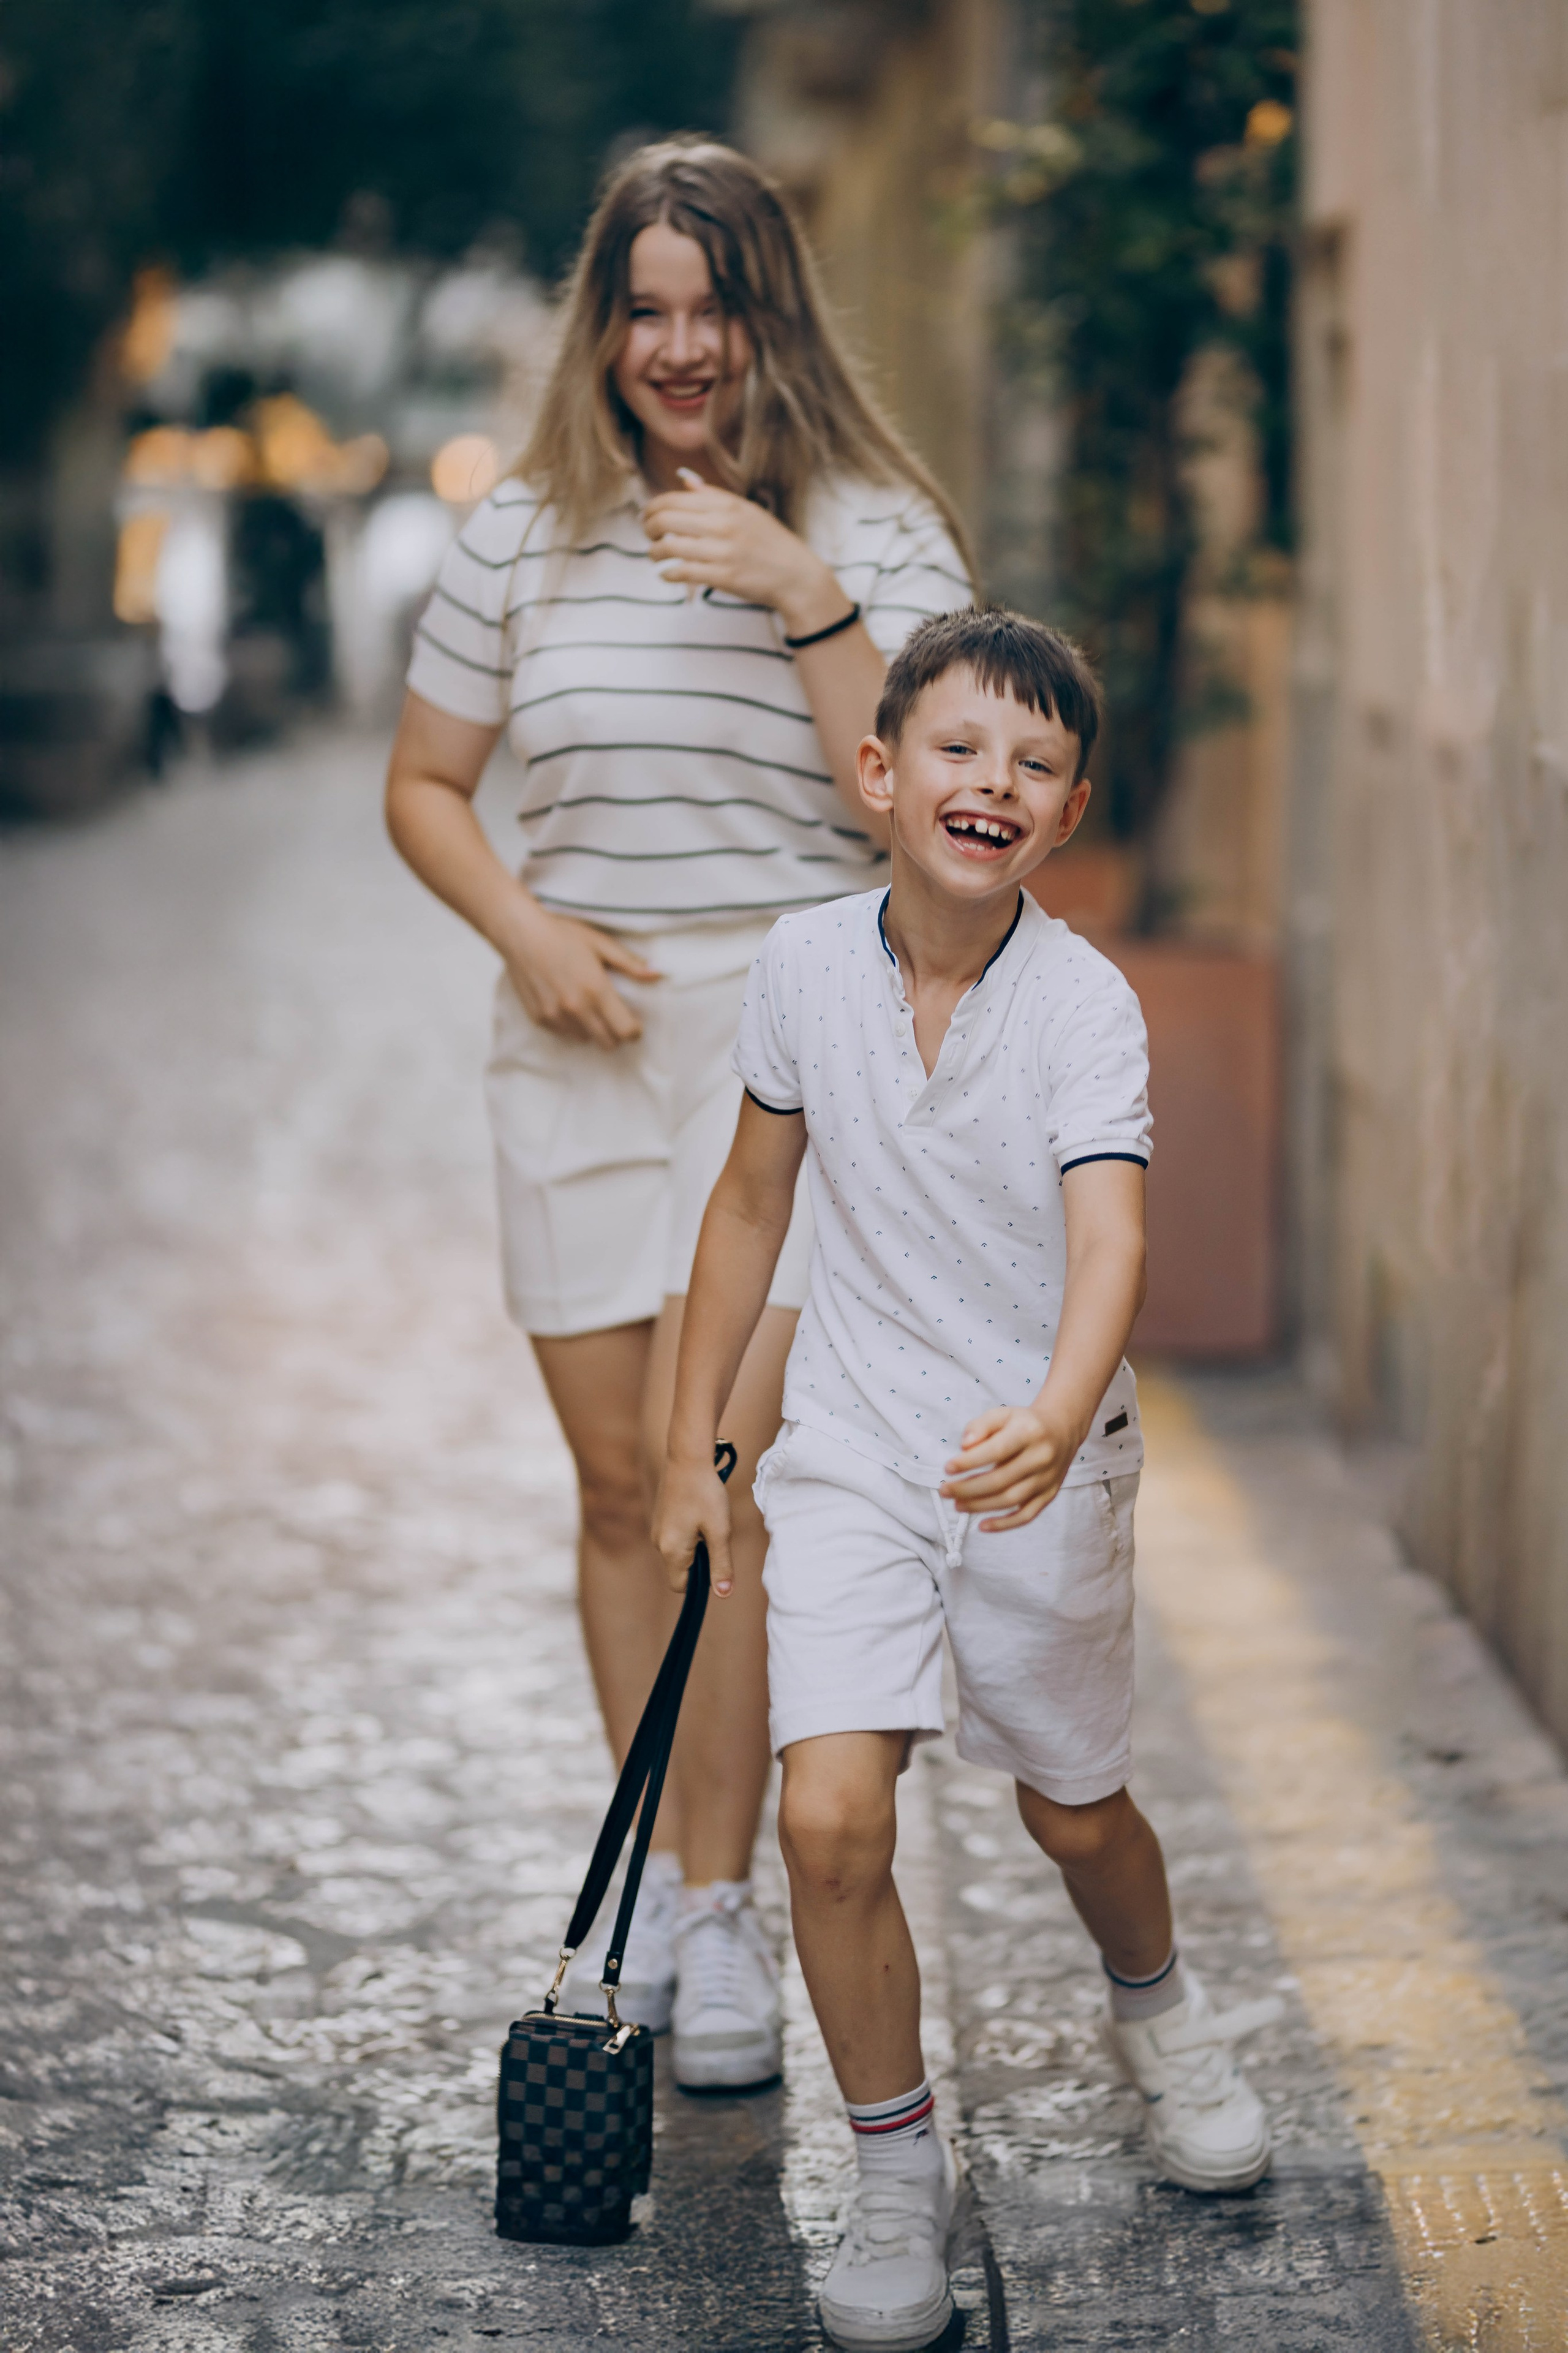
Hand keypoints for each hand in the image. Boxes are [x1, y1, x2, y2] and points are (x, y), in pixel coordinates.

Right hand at [499, 900, 660, 1049]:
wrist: (521, 934)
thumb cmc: (562, 934)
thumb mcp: (601, 944)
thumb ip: (630, 963)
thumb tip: (658, 973)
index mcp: (596, 990)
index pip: (625, 1031)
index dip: (635, 1030)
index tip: (635, 1022)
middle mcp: (577, 1008)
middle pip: (608, 1043)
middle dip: (616, 1034)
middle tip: (615, 1018)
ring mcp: (556, 1016)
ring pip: (585, 1040)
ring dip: (592, 1030)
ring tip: (588, 1006)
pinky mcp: (539, 1019)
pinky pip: (564, 1034)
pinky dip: (571, 1026)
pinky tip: (567, 1003)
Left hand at [642, 472, 846, 634]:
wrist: (796, 576)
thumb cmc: (771, 543)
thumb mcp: (747, 511)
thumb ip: (714, 496)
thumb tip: (685, 480)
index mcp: (727, 505)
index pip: (674, 499)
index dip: (652, 507)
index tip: (648, 516)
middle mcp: (723, 525)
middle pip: (666, 520)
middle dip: (649, 528)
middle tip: (649, 535)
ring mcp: (723, 552)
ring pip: (670, 548)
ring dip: (654, 552)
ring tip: (655, 555)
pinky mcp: (723, 577)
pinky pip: (682, 573)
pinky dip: (668, 574)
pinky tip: (667, 574)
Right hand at [653, 1452, 733, 1595]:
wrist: (688, 1457)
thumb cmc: (706, 1493)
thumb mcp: (720, 1531)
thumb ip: (721, 1565)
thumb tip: (724, 1595)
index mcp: (671, 1550)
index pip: (681, 1586)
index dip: (700, 1581)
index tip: (716, 1560)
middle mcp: (658, 1542)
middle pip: (681, 1569)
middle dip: (701, 1560)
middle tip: (715, 1535)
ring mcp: (657, 1528)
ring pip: (680, 1551)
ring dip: (697, 1544)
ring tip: (708, 1520)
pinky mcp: (661, 1517)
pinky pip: (677, 1537)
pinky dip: (691, 1532)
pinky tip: (700, 1511)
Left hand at [939, 1404, 1080, 1531]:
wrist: (1062, 1430)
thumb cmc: (1024, 1423)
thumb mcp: (1003, 1414)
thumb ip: (980, 1426)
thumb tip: (964, 1446)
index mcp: (1029, 1433)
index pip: (997, 1450)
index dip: (971, 1461)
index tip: (948, 1468)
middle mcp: (1041, 1457)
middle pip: (1001, 1480)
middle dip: (968, 1488)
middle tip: (945, 1490)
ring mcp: (1047, 1479)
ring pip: (1011, 1500)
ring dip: (980, 1506)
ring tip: (957, 1505)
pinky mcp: (1049, 1494)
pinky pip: (1027, 1515)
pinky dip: (1004, 1524)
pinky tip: (982, 1525)